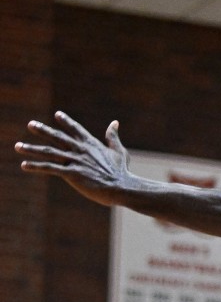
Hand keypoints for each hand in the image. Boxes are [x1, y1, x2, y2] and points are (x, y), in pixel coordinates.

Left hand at [17, 112, 136, 205]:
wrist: (121, 187)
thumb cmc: (122, 171)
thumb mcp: (119, 151)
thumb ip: (113, 136)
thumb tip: (115, 122)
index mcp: (91, 144)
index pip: (76, 129)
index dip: (66, 121)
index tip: (57, 114)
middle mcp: (80, 150)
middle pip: (57, 137)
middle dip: (43, 130)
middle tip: (31, 124)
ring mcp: (74, 161)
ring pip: (49, 152)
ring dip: (31, 149)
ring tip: (17, 146)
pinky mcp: (71, 174)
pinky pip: (49, 168)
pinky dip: (36, 166)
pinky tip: (24, 165)